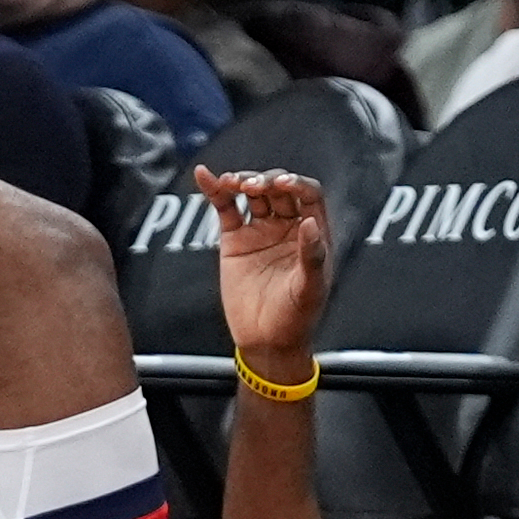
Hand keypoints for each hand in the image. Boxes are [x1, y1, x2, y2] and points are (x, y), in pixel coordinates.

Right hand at [196, 166, 330, 369]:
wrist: (265, 342)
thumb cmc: (295, 319)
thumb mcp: (309, 289)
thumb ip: (312, 256)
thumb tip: (311, 222)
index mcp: (312, 233)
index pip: (308, 194)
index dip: (296, 183)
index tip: (281, 184)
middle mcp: (287, 226)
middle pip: (279, 188)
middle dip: (266, 181)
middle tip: (254, 187)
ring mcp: (260, 230)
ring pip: (252, 194)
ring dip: (243, 181)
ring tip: (232, 183)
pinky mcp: (234, 239)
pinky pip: (225, 208)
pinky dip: (215, 191)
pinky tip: (206, 176)